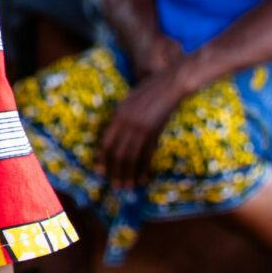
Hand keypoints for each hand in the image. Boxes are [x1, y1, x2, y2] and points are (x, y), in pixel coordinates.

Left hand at [97, 58, 194, 185]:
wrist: (171, 85)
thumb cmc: (149, 89)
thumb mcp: (128, 101)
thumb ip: (120, 117)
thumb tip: (114, 135)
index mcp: (118, 115)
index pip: (106, 142)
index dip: (102, 159)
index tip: (100, 172)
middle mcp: (128, 123)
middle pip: (118, 153)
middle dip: (115, 172)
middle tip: (115, 186)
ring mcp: (142, 129)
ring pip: (132, 157)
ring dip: (129, 174)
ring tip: (127, 187)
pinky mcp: (156, 132)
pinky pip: (148, 154)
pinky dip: (144, 168)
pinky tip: (143, 178)